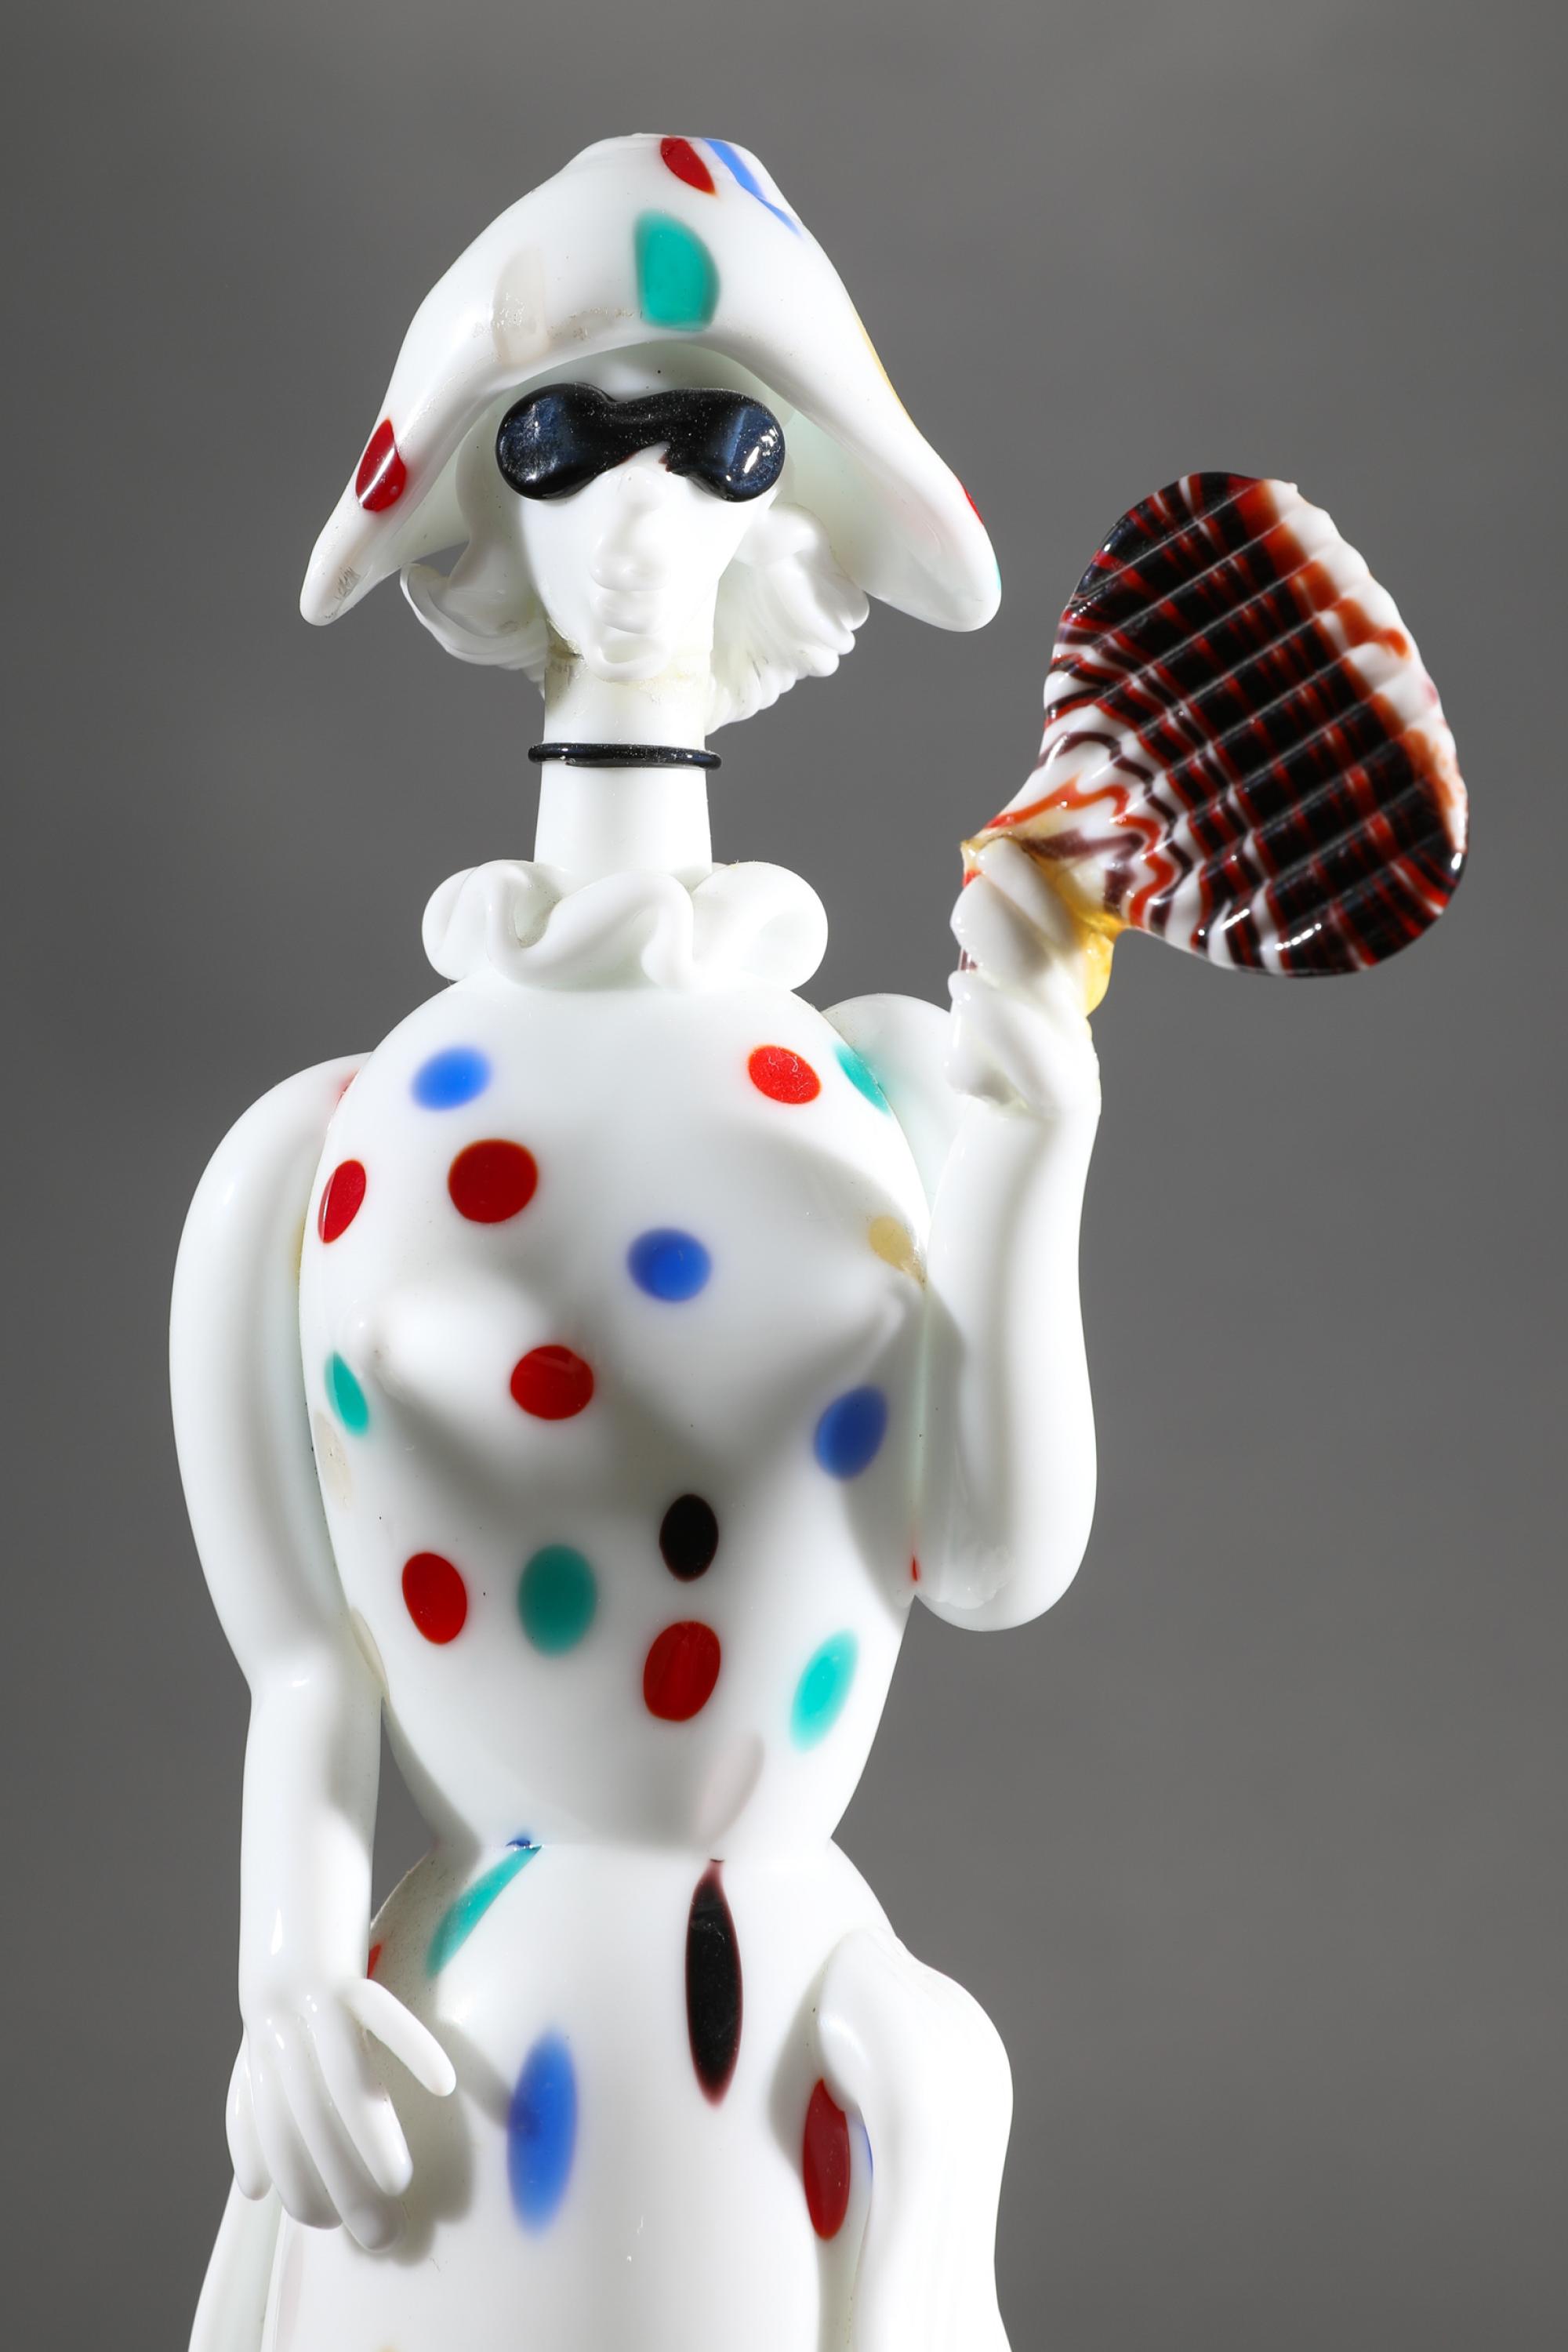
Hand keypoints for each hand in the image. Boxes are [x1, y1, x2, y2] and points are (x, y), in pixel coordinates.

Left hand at [227, 1978, 455, 2248]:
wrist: (284, 1877)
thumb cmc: (287, 1973)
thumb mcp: (258, 2039)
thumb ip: (250, 2110)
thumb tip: (251, 2190)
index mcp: (262, 2053)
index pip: (276, 2136)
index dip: (300, 2185)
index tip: (333, 2226)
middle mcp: (281, 2032)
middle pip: (308, 2118)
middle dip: (341, 2183)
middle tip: (378, 2234)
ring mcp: (312, 1999)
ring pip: (342, 2077)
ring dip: (369, 2136)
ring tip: (398, 2184)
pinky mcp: (346, 1968)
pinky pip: (381, 2010)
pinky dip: (411, 2046)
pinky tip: (440, 2084)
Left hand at [946, 838, 1100, 1122]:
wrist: (1008, 1219)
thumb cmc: (986, 1129)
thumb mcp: (979, 1051)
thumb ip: (986, 1002)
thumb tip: (971, 932)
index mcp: (1057, 1021)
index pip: (1058, 941)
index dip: (1034, 890)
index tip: (997, 846)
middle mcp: (1071, 1042)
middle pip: (1058, 957)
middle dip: (1027, 898)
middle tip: (987, 864)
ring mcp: (1068, 1078)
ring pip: (1045, 995)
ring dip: (1007, 938)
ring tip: (968, 904)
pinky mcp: (1052, 1116)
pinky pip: (1038, 1060)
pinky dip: (1002, 1017)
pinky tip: (965, 986)